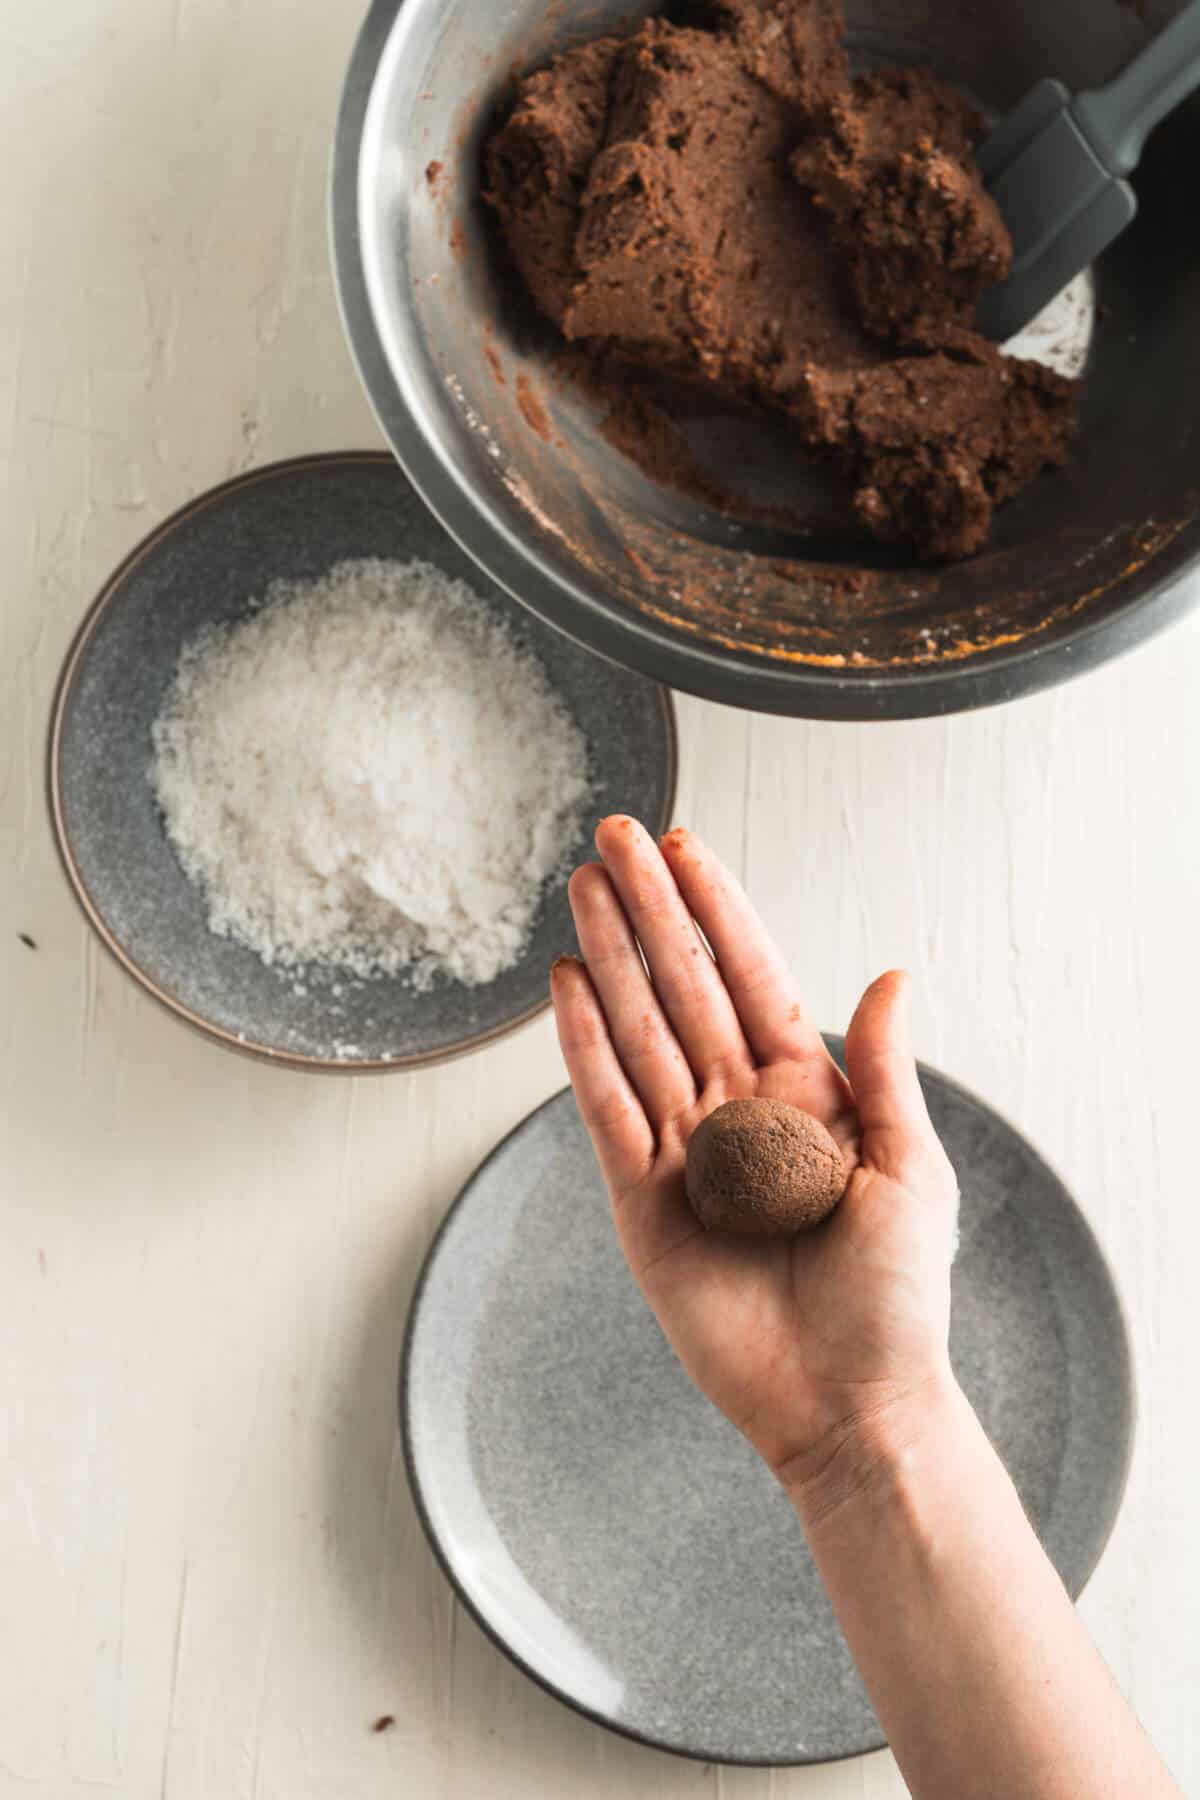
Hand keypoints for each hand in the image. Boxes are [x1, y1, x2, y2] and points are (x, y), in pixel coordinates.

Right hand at [551, 818, 959, 1500]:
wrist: (848, 1402)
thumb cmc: (894, 1298)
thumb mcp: (912, 1172)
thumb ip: (883, 1072)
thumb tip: (890, 977)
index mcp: (807, 1093)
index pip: (751, 975)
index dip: (718, 908)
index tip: (683, 845)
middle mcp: (739, 1108)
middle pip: (684, 986)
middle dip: (651, 909)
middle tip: (613, 835)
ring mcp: (685, 1149)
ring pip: (639, 1029)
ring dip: (610, 956)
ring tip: (584, 886)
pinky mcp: (641, 1198)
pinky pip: (608, 1105)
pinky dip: (585, 1045)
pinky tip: (569, 984)